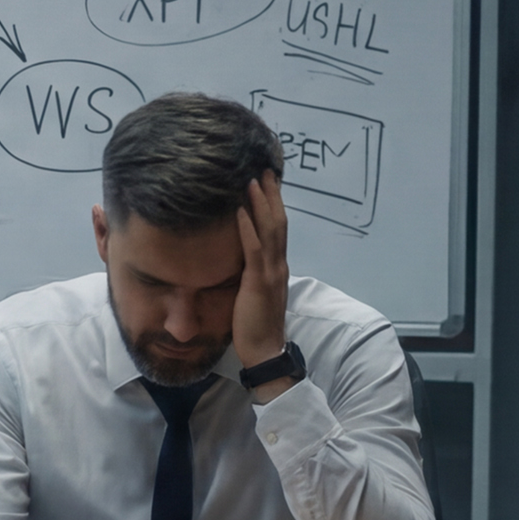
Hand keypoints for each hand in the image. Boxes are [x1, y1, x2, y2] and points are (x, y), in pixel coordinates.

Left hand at [230, 173, 292, 377]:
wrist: (265, 351)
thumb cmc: (256, 324)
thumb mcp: (254, 291)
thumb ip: (252, 272)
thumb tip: (240, 256)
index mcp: (277, 266)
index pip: (277, 228)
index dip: (273, 204)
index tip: (267, 182)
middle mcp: (279, 264)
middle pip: (278, 221)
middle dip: (271, 194)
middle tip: (264, 168)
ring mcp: (271, 272)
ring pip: (270, 230)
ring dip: (260, 203)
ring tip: (252, 179)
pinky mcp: (259, 282)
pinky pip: (254, 250)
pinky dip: (247, 228)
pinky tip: (240, 210)